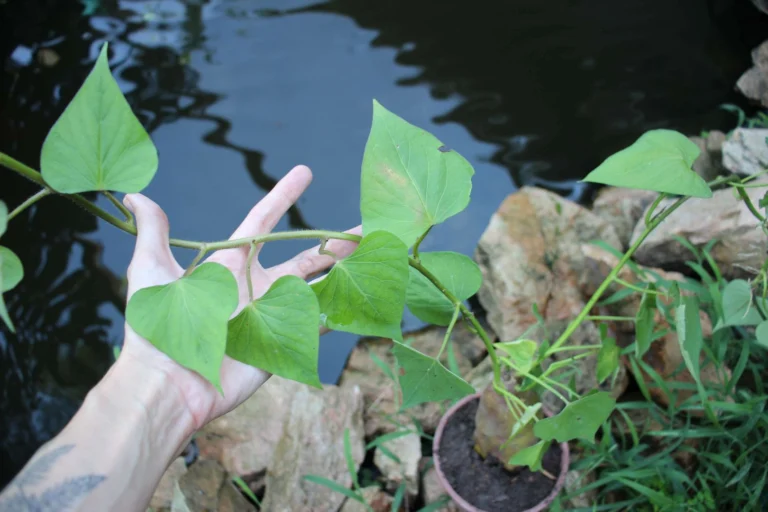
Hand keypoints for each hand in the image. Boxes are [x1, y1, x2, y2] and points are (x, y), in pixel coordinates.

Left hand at [118, 165, 359, 431]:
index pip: (263, 222)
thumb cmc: (155, 327)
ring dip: (345, 272)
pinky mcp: (280, 344)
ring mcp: (271, 315)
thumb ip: (153, 233)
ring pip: (317, 287)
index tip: (305, 172)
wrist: (167, 384)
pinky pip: (317, 325)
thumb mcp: (150, 271)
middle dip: (334, 241)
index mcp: (229, 264)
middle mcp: (255, 286)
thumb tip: (134, 196)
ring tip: (374, 257)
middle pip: (304, 257)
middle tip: (365, 227)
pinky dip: (340, 312)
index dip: (284, 196)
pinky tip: (364, 299)